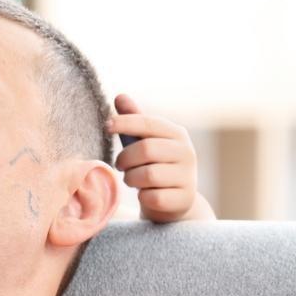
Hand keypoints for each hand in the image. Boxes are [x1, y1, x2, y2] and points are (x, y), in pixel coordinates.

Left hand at [108, 93, 210, 222]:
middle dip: (125, 158)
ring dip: (131, 178)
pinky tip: (146, 194)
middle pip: (146, 149)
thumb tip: (120, 96)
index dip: (126, 122)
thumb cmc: (153, 163)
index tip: (107, 126)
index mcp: (177, 134)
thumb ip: (133, 120)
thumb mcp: (143, 140)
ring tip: (132, 179)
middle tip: (120, 164)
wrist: (174, 199)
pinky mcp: (183, 199)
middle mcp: (187, 152)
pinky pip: (153, 197)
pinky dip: (142, 196)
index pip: (149, 123)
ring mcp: (188, 177)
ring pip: (148, 175)